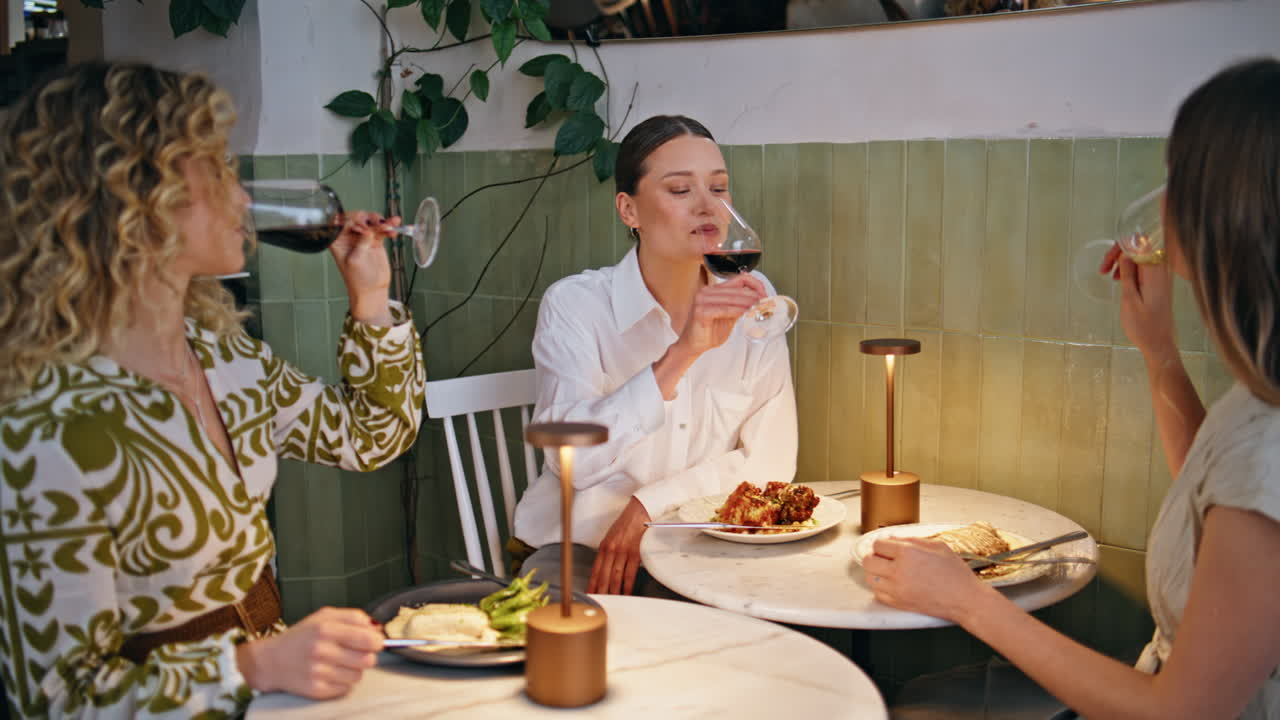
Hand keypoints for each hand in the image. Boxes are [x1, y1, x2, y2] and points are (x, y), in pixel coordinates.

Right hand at [236, 606, 382, 698]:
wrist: (272, 660)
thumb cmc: (302, 636)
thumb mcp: (325, 616)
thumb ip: (354, 617)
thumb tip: (377, 629)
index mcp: (325, 628)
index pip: (368, 638)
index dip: (377, 641)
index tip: (374, 642)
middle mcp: (321, 650)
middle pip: (367, 660)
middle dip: (367, 656)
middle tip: (357, 653)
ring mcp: (317, 672)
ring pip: (358, 676)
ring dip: (354, 670)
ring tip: (340, 663)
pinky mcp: (315, 689)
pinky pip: (345, 689)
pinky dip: (342, 682)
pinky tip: (330, 673)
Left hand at [330, 211, 398, 325]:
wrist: (372, 290)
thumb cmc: (358, 279)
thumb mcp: (356, 260)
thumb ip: (361, 243)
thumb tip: (368, 229)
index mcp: (337, 240)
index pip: (342, 222)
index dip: (353, 220)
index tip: (363, 227)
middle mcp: (348, 236)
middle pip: (358, 218)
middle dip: (369, 219)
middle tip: (378, 224)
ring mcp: (363, 237)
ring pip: (371, 221)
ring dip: (382, 221)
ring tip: (390, 226)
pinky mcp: (375, 240)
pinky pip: (382, 229)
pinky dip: (389, 227)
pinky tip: (395, 229)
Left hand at [588, 496, 650, 594]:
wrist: (640, 511)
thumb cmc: (627, 523)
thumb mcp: (612, 536)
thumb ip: (608, 551)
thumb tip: (606, 566)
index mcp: (604, 546)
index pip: (595, 570)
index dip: (592, 583)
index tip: (590, 593)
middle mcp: (611, 550)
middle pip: (603, 576)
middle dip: (600, 591)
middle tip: (599, 602)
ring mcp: (623, 552)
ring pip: (615, 577)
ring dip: (613, 591)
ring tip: (612, 601)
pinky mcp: (635, 553)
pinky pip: (629, 574)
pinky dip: (627, 586)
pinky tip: (626, 593)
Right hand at [674, 273, 767, 357]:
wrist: (693, 345)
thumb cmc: (709, 331)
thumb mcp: (729, 316)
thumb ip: (740, 307)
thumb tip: (759, 302)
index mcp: (714, 290)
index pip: (740, 279)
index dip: (755, 285)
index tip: (765, 295)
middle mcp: (707, 291)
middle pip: (737, 288)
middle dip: (755, 296)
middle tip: (767, 303)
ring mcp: (702, 300)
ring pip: (732, 298)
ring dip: (748, 303)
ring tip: (759, 308)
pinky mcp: (701, 311)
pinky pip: (724, 309)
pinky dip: (737, 311)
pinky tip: (746, 313)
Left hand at [861, 537, 993, 621]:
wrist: (965, 600)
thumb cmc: (955, 574)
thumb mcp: (938, 546)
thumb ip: (912, 540)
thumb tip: (893, 539)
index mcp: (908, 553)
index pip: (878, 544)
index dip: (883, 544)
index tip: (887, 547)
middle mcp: (899, 571)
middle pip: (868, 560)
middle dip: (875, 556)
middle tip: (884, 557)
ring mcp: (897, 589)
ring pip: (870, 578)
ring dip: (876, 572)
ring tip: (888, 571)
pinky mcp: (898, 603)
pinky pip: (877, 593)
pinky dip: (881, 587)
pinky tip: (892, 583)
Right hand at [1108, 248, 1177, 364]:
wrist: (1159, 344)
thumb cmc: (1143, 326)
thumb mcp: (1130, 299)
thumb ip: (1128, 274)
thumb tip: (1125, 253)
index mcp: (1155, 271)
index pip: (1139, 243)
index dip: (1121, 247)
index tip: (1107, 264)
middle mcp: (1161, 269)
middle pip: (1140, 246)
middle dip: (1120, 252)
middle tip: (1103, 269)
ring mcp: (1161, 275)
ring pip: (1141, 255)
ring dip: (1123, 261)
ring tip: (1110, 276)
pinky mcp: (1159, 282)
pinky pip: (1144, 266)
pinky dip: (1130, 269)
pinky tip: (1120, 280)